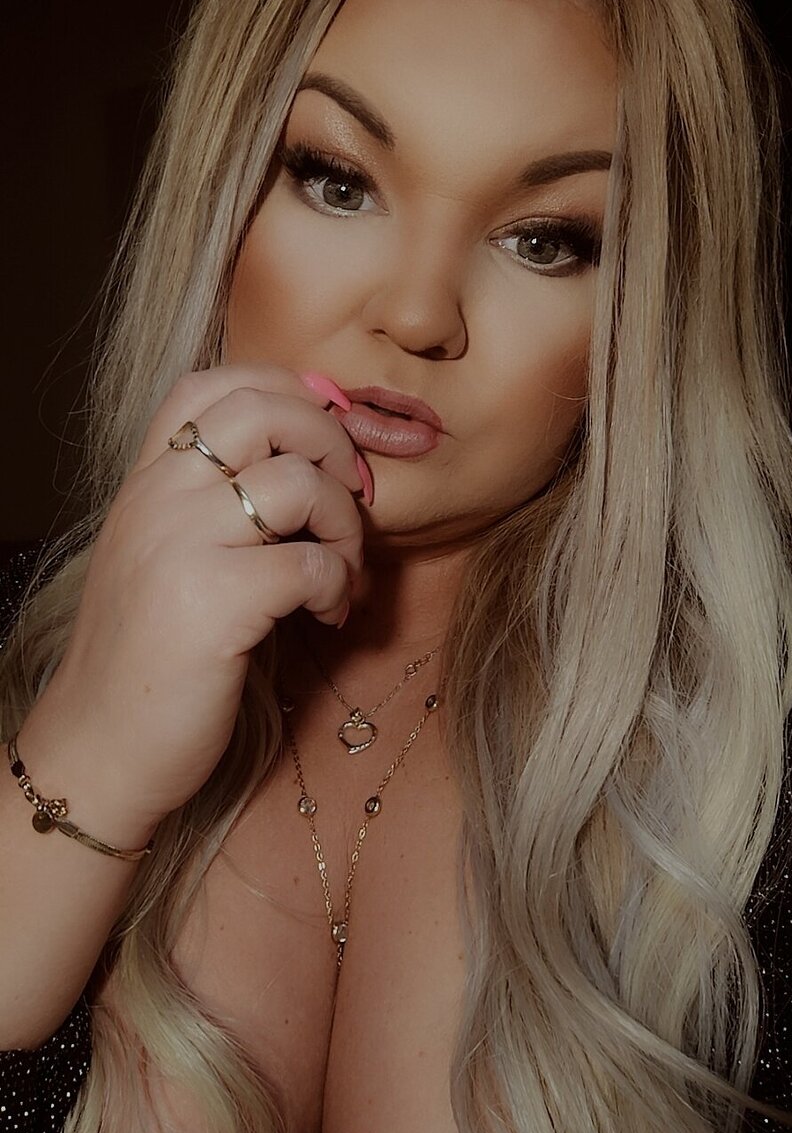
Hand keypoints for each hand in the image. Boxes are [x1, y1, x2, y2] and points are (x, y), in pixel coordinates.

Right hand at [20, 363, 367, 829]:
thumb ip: (213, 503)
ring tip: (342, 576)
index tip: (324, 445)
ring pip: (300, 483)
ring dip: (346, 527)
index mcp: (146, 481)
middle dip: (333, 444)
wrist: (97, 749)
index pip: (215, 383)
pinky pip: (313, 564)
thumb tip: (310, 462)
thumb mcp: (162, 556)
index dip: (288, 393)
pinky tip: (327, 617)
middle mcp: (158, 498)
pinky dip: (341, 588)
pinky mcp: (214, 604)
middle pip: (266, 410)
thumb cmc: (146, 658)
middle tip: (352, 498)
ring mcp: (182, 546)